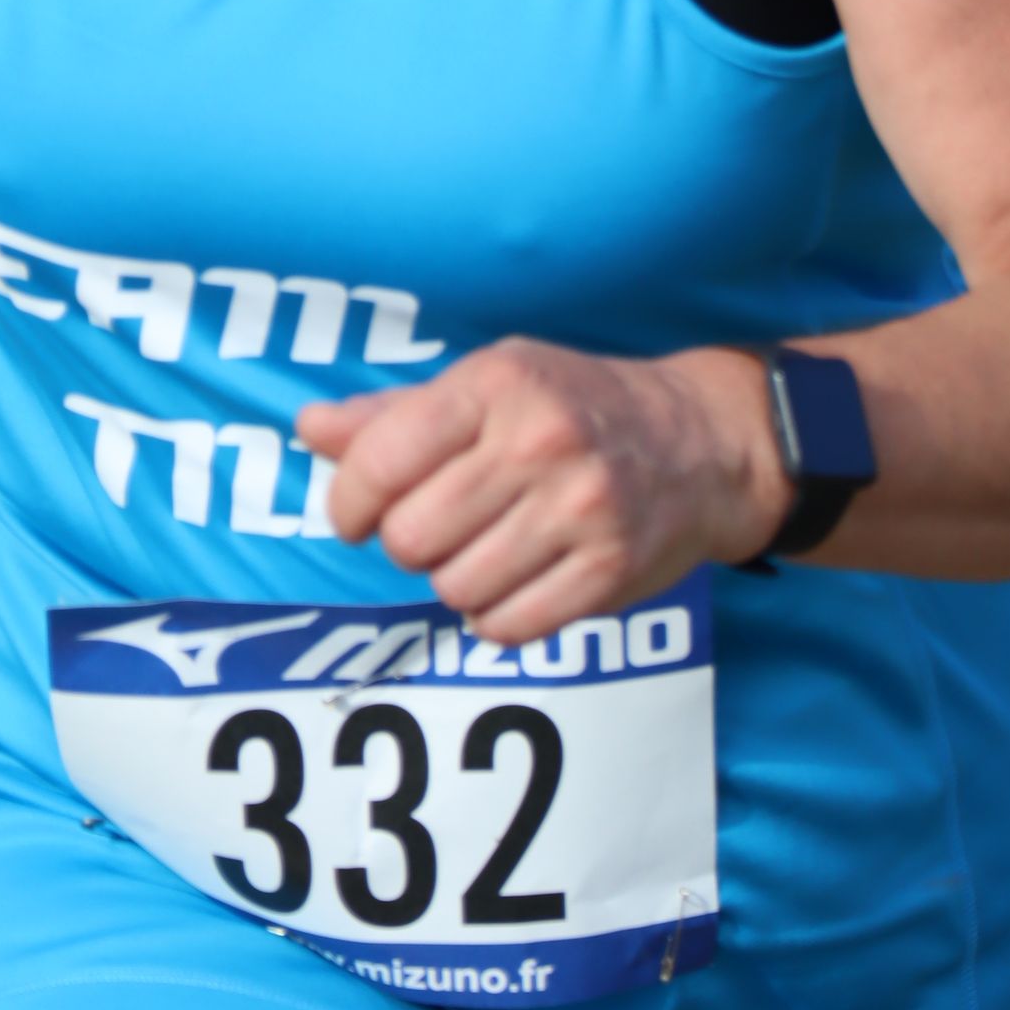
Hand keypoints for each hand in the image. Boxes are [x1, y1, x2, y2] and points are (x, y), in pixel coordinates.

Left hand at [295, 338, 789, 640]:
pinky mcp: (612, 570)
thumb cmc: (572, 406)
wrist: (699, 441)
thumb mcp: (487, 382)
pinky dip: (497, 617)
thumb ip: (393, 414)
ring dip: (455, 581)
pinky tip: (516, 581)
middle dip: (407, 545)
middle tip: (437, 529)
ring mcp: (582, 508)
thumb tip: (309, 428)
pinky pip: (510, 627)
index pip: (380, 460)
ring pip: (456, 588)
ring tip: (485, 550)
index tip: (358, 514)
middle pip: (411, 538)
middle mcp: (539, 442)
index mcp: (495, 385)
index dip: (349, 502)